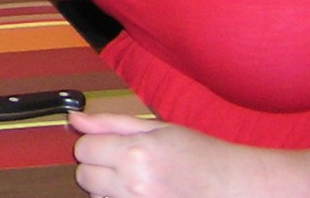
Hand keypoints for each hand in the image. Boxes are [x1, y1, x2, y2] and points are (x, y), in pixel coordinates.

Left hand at [71, 110, 246, 197]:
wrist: (235, 187)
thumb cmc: (201, 154)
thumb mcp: (157, 128)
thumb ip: (111, 123)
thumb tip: (74, 118)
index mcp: (135, 153)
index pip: (83, 149)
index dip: (94, 144)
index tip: (109, 145)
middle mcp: (133, 184)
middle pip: (84, 177)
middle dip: (97, 167)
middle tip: (123, 163)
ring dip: (107, 189)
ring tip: (135, 181)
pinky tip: (140, 194)